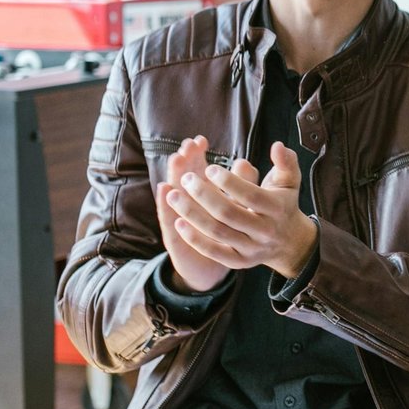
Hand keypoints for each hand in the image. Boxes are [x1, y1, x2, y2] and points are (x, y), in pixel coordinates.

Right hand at [154, 136, 229, 292]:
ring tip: (176, 159)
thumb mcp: (238, 209)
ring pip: (173, 194)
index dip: (197, 156)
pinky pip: (166, 218)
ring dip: (173, 175)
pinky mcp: (172, 237)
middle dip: (185, 160)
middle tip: (187, 144)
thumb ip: (242, 186)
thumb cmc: (224, 233)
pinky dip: (164, 204)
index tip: (200, 140)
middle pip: (182, 177)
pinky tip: (164, 190)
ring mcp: (176, 220)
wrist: (209, 268)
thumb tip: (244, 163)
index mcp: (200, 195)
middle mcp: (186, 205)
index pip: (196, 170)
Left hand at [162, 141, 319, 279]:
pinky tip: (178, 222)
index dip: (228, 182)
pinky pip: (213, 252)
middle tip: (186, 178)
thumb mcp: (289, 182)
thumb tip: (277, 146)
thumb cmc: (283, 203)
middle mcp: (265, 231)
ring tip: (173, 196)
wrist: (289, 242)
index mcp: (277, 209)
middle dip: (203, 195)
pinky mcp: (239, 261)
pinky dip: (194, 239)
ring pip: (217, 232)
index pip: (250, 195)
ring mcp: (252, 249)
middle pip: (229, 214)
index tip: (209, 168)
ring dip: (191, 214)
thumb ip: (286, 162)